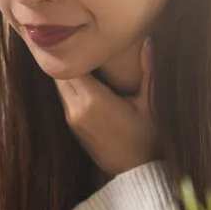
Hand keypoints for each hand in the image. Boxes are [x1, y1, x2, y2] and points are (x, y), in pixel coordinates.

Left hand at [56, 40, 155, 176]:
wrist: (136, 172)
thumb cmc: (147, 138)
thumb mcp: (150, 104)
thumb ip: (148, 72)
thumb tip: (150, 41)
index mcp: (93, 99)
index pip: (71, 64)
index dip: (74, 49)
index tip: (83, 36)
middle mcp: (75, 108)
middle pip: (60, 74)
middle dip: (69, 59)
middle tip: (80, 43)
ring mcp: (71, 119)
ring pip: (60, 86)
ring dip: (69, 74)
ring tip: (82, 59)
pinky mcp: (72, 127)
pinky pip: (65, 98)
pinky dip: (71, 87)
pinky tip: (85, 79)